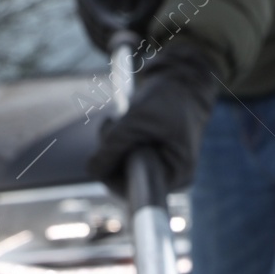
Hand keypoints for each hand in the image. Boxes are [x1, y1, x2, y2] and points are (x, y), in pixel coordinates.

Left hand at [89, 42, 219, 194]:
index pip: (138, 191)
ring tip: (120, 120)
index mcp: (177, 175)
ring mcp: (163, 171)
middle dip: (112, 156)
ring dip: (113, 146)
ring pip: (123, 171)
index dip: (115, 177)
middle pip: (128, 182)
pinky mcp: (154, 161)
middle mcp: (172, 179)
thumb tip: (92, 172)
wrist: (182, 82)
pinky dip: (119, 144)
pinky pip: (127, 161)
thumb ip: (112, 147)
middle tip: (112, 125)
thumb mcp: (136, 120)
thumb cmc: (167, 99)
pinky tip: (124, 125)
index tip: (105, 154)